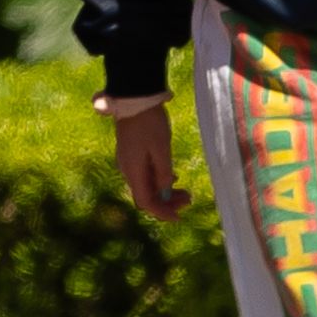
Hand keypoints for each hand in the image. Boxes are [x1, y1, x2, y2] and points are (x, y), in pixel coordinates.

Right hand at [114, 104, 191, 221]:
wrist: (134, 98)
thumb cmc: (150, 123)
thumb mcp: (161, 148)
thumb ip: (163, 172)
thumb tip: (166, 191)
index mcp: (133, 171)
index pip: (146, 201)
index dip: (162, 212)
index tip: (178, 217)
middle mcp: (128, 170)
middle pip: (146, 195)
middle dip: (167, 202)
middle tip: (188, 200)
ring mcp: (128, 161)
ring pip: (146, 185)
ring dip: (165, 191)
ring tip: (185, 191)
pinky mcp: (132, 153)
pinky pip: (145, 174)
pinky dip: (159, 179)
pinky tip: (172, 177)